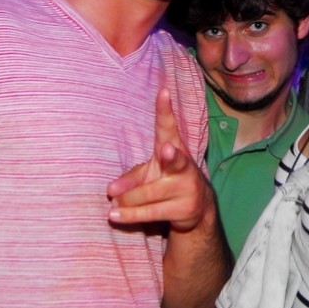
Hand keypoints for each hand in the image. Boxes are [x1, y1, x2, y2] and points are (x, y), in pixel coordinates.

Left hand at [107, 88, 212, 230]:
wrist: (196, 209)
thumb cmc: (166, 182)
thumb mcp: (149, 174)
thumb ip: (130, 178)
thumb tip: (111, 191)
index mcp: (173, 147)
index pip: (168, 126)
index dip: (165, 109)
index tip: (163, 91)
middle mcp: (184, 166)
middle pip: (176, 160)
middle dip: (172, 156)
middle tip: (166, 150)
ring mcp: (187, 188)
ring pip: (148, 194)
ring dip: (128, 200)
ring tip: (114, 206)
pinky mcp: (186, 209)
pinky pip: (151, 212)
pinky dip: (130, 216)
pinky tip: (115, 216)